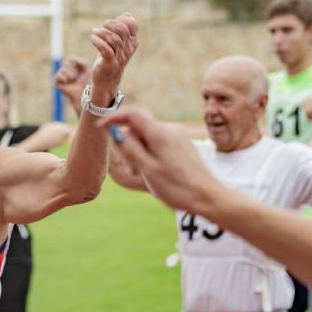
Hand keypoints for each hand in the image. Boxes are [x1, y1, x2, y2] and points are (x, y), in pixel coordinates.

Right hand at [53, 57, 90, 102]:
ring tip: (72, 80)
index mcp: (70, 66)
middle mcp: (63, 70)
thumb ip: (82, 62)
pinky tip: (67, 82)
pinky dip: (64, 78)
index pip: (71, 59)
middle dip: (72, 70)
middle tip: (75, 77)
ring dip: (70, 74)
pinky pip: (58, 75)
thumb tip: (72, 59)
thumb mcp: (86, 70)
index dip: (76, 64)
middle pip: (66, 63)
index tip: (80, 71)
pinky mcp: (56, 81)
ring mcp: (59, 75)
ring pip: (63, 69)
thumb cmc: (83, 81)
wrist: (80, 92)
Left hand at [89, 13, 138, 97]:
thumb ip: (122, 29)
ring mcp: (120, 56)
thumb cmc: (112, 57)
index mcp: (132, 42)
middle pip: (122, 30)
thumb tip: (127, 14)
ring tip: (94, 32)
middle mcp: (128, 49)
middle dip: (110, 24)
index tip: (110, 24)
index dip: (120, 19)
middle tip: (102, 27)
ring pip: (113, 39)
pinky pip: (105, 49)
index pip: (131, 24)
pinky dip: (97, 41)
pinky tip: (92, 38)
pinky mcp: (109, 63)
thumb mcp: (118, 42)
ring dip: (101, 32)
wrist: (107, 79)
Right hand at [99, 106, 219, 214]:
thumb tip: (116, 132)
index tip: (101, 128)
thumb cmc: (178, 188)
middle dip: (130, 140)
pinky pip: (160, 141)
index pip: (133, 113)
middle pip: (141, 126)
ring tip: (148, 172)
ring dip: (141, 148)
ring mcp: (178, 136)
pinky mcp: (183, 145)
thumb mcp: (148, 171)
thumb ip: (130, 149)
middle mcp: (170, 130)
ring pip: (150, 135)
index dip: (114, 117)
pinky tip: (159, 171)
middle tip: (132, 165)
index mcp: (160, 135)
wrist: (210, 197)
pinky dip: (152, 151)